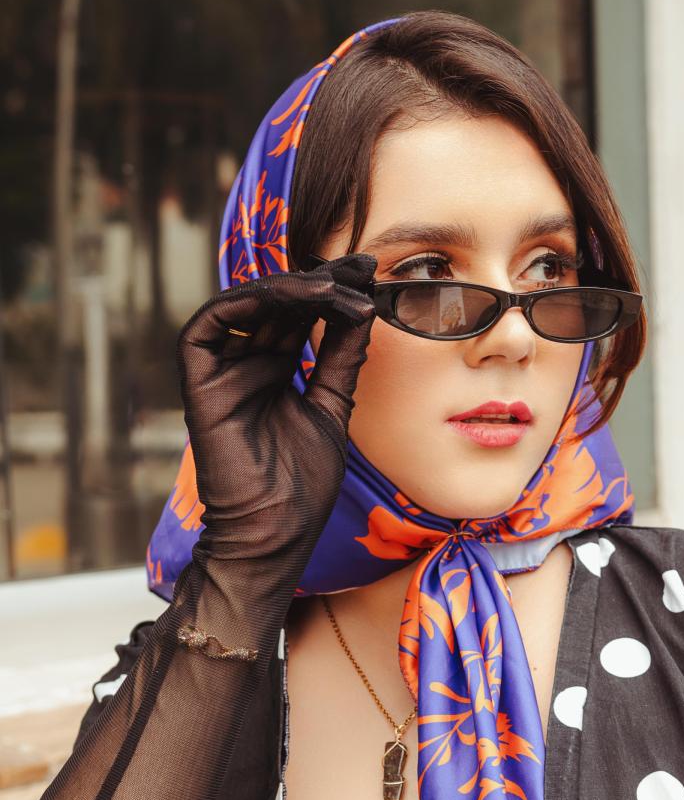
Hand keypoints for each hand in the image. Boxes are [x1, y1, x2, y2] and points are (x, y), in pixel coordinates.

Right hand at [175, 253, 376, 610]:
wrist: (274, 534)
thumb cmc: (301, 488)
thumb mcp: (332, 408)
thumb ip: (339, 359)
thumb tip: (362, 309)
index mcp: (273, 373)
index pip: (299, 317)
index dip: (332, 293)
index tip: (370, 275)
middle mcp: (244, 366)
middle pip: (276, 304)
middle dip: (317, 280)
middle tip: (358, 265)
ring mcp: (219, 372)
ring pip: (246, 305)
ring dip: (290, 287)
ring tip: (333, 283)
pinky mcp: (198, 381)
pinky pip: (212, 324)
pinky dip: (250, 301)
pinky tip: (295, 296)